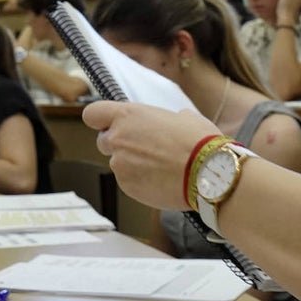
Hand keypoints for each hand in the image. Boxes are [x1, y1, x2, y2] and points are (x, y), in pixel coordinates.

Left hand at [82, 101, 218, 210]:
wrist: (208, 172)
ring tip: (160, 167)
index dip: (100, 120)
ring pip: (119, 164)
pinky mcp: (127, 187)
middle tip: (143, 149)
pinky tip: (162, 180)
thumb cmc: (199, 142)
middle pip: (103, 142)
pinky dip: (141, 182)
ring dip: (133, 165)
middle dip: (119, 145)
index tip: (108, 124)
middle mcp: (117, 139)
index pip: (93, 114)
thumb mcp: (185, 117)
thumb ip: (168, 118)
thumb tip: (177, 120)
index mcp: (127, 116)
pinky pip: (129, 182)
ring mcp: (120, 165)